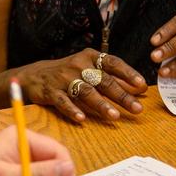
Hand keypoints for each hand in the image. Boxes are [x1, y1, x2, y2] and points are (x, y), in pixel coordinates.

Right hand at [14, 49, 146, 122]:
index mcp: (90, 57)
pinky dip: (72, 110)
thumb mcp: (90, 70)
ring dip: (101, 104)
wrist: (35, 76)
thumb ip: (114, 78)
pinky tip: (81, 118)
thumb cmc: (69, 73)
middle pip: (103, 80)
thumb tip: (141, 88)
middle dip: (121, 95)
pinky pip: (63, 101)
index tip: (141, 85)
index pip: (112, 63)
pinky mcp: (51, 91)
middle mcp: (78, 65)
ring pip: (85, 91)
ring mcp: (63, 78)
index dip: (128, 73)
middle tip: (136, 108)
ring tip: (114, 116)